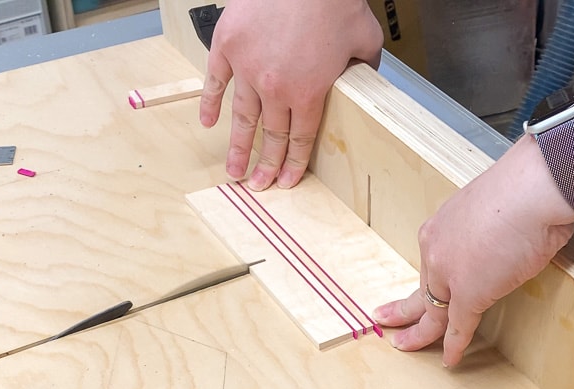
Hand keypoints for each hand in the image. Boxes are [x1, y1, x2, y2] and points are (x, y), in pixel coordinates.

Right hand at [199, 0, 382, 190]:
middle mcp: (276, 88)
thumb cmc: (334, 0)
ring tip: (233, 169)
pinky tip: (208, 122)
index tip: (286, 181)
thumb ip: (364, 67)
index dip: (293, 164)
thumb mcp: (365, 39)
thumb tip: (365, 79)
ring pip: (242, 118)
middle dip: (266, 165)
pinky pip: (215, 83)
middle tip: (258, 184)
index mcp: (309, 92)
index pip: (299, 139)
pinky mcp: (228, 46)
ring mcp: (248, 68)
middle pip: (271, 136)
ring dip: (237, 147)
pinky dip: (210, 104)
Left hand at [373, 136, 573, 366]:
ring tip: (404, 346)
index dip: (429, 279)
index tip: (428, 285)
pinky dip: (454, 345)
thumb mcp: (489, 206)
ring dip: (419, 333)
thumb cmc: (524, 189)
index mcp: (439, 229)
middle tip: (383, 318)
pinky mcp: (471, 293)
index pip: (432, 263)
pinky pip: (459, 326)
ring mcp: (449, 274)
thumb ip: (486, 228)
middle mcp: (436, 250)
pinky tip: (450, 359)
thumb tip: (504, 237)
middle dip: (402, 308)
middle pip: (421, 287)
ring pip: (431, 311)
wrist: (531, 189)